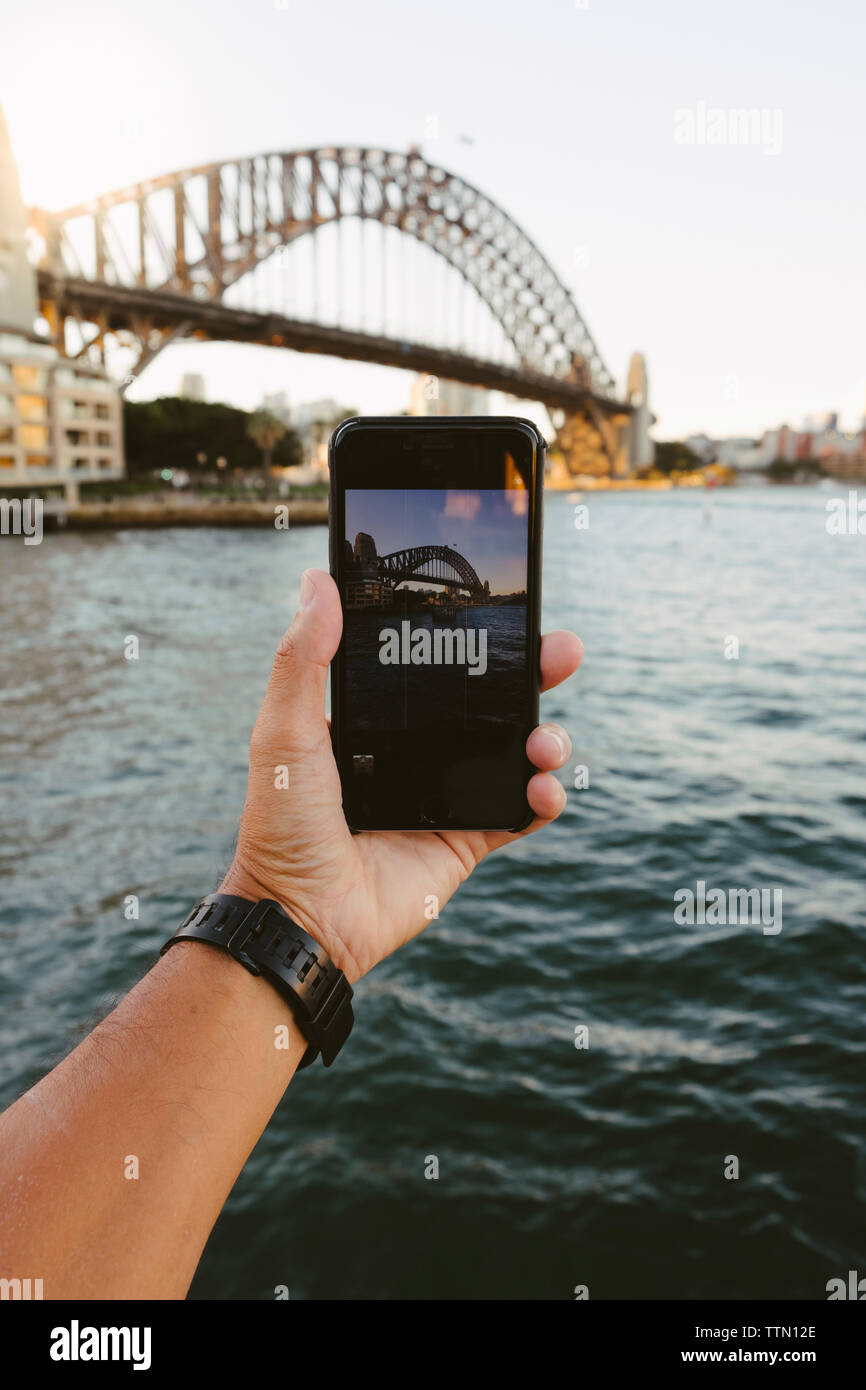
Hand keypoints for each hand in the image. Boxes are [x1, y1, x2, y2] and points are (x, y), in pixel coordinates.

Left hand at [220, 569, 582, 982]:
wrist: (301, 915)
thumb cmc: (281, 822)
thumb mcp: (284, 730)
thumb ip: (303, 658)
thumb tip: (317, 579)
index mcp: (376, 718)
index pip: (434, 663)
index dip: (474, 635)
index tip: (507, 604)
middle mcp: (416, 749)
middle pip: (490, 698)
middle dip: (533, 671)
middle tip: (562, 650)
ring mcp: (445, 794)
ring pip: (515, 750)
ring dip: (546, 736)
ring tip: (544, 740)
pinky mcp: (466, 839)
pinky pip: (520, 812)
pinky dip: (544, 798)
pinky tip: (543, 788)